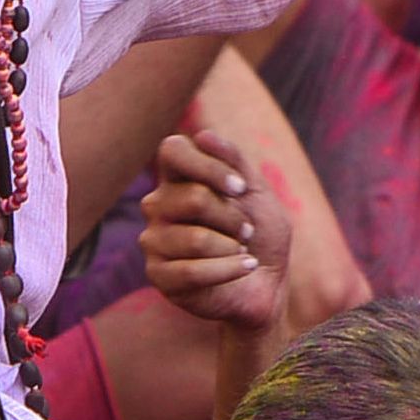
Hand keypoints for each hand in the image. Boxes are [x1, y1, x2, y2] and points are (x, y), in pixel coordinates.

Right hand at [139, 131, 285, 332]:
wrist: (266, 283)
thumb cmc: (260, 234)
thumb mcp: (258, 192)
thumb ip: (234, 161)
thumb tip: (202, 136)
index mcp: (176, 178)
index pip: (172, 150)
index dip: (209, 166)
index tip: (241, 188)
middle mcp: (157, 205)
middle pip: (194, 198)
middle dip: (233, 217)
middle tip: (246, 230)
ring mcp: (154, 240)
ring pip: (196, 239)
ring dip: (233, 247)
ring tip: (241, 251)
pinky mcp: (158, 276)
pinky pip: (192, 271)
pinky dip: (230, 269)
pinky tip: (246, 267)